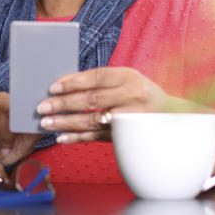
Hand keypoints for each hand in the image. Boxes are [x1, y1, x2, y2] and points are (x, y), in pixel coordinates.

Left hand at [36, 67, 167, 142]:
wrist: (171, 117)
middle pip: (92, 99)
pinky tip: (61, 138)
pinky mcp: (127, 137)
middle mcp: (133, 96)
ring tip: (46, 124)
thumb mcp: (128, 80)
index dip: (72, 82)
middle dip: (64, 104)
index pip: (96, 77)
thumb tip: (64, 87)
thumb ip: (102, 82)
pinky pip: (98, 137)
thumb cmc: (141, 94)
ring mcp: (131, 118)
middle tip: (42, 107)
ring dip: (66, 123)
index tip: (52, 87)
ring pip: (93, 120)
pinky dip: (78, 138)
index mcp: (130, 77)